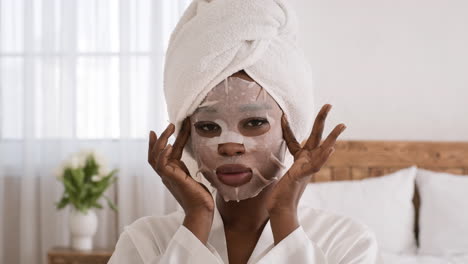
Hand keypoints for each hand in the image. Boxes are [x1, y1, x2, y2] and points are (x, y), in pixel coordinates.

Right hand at [148, 118, 213, 242]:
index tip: (168, 128)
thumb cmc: (202, 197)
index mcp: (173, 172)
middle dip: (160, 138)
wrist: (202, 211)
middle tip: (170, 124)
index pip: (166, 153)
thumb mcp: (197, 176)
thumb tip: (202, 155)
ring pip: (155, 156)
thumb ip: (195, 166)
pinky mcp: (172, 179)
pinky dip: (163, 154)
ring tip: (170, 128)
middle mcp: (167, 174)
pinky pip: (161, 165)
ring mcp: (167, 177)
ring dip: (161, 141)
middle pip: (155, 153)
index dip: (166, 140)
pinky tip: (169, 146)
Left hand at [266, 104, 345, 243]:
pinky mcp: (304, 176)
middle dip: (322, 120)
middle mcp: (306, 161)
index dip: (287, 128)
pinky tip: (331, 148)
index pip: (294, 140)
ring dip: (332, 137)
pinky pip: (316, 166)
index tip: (283, 116)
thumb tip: (262, 156)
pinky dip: (323, 157)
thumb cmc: (279, 193)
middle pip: (316, 136)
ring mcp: (307, 168)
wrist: (280, 209)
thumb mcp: (278, 172)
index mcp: (299, 159)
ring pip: (323, 150)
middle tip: (328, 104)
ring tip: (342, 125)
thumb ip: (279, 163)